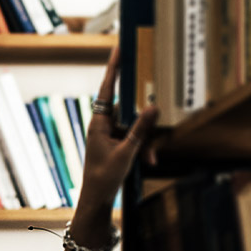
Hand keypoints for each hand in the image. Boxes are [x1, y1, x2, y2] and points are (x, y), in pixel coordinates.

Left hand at [76, 44, 160, 213]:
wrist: (96, 201)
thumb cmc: (104, 178)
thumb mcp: (126, 153)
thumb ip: (141, 129)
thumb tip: (153, 106)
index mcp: (99, 123)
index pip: (107, 89)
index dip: (114, 69)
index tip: (119, 49)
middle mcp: (103, 125)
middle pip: (128, 109)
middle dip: (144, 120)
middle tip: (154, 113)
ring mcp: (111, 135)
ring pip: (135, 127)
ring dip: (145, 141)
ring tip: (149, 158)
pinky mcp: (117, 144)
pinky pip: (135, 139)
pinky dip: (143, 149)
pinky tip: (149, 162)